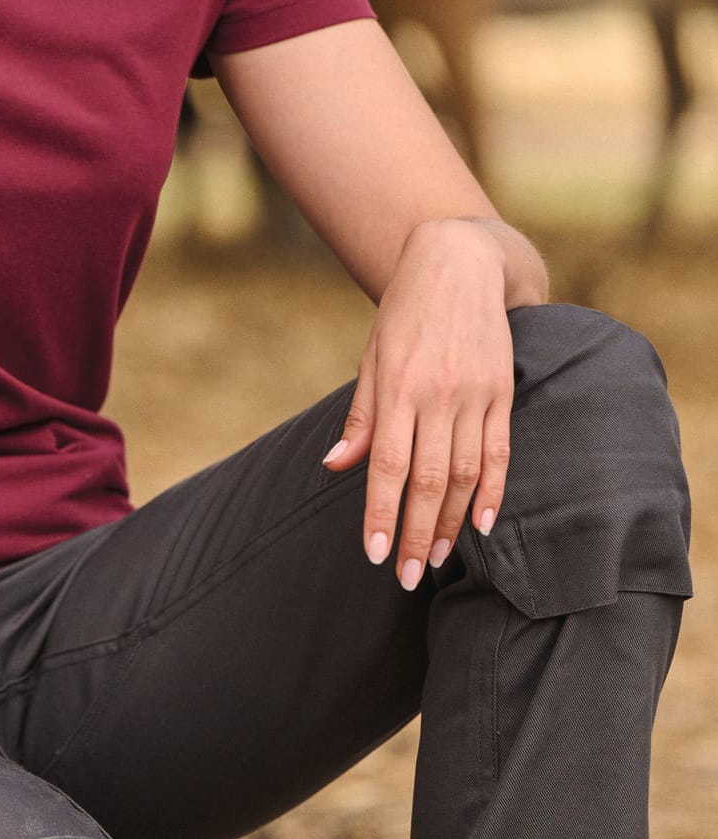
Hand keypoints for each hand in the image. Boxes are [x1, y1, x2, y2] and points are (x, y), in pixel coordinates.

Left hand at [321, 218, 515, 585]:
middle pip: (428, 479)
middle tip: (406, 576)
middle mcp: (437, 394)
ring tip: (436, 559)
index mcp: (397, 388)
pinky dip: (494, 490)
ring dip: (451, 522)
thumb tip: (337, 466)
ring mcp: (474, 393)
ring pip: (465, 472)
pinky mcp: (502, 390)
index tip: (374, 554)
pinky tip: (485, 524)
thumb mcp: (372, 356)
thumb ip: (361, 415)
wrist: (460, 262)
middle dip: (415, 533)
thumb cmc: (405, 314)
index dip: (380, 513)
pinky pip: (500, 451)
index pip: (387, 465)